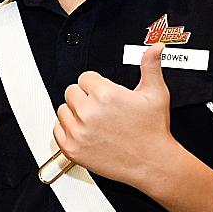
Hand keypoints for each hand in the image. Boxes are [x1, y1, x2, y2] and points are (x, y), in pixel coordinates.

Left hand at [53, 43, 177, 186]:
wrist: (153, 163)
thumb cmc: (153, 130)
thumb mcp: (156, 94)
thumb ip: (150, 66)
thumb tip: (155, 48)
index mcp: (105, 94)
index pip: (84, 77)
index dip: (96, 85)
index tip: (105, 94)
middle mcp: (89, 112)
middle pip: (72, 91)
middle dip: (85, 97)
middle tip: (102, 109)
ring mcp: (78, 131)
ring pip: (63, 109)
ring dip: (76, 113)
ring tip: (96, 121)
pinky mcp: (72, 148)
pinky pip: (56, 129)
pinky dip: (68, 129)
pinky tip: (86, 131)